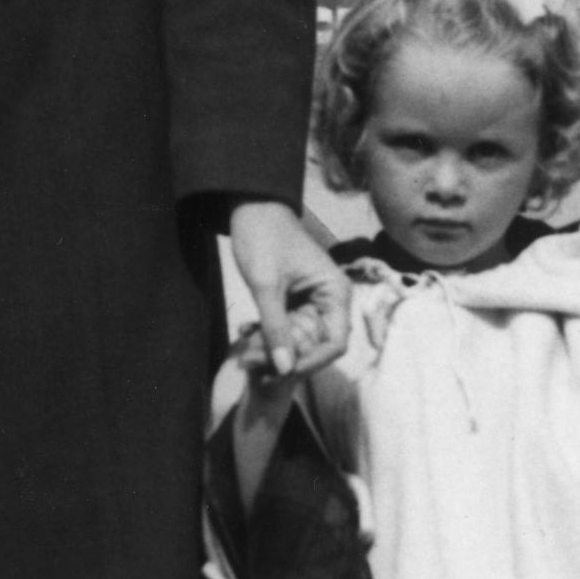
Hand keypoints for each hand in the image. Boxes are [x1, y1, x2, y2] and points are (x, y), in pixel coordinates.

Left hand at [228, 201, 348, 379]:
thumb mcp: (265, 285)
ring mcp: (313, 303)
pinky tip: (247, 338)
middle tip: (248, 360)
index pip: (335, 343)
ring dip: (273, 351)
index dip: (310, 362)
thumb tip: (284, 369)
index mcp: (336, 293)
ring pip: (298, 342)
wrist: (251, 208)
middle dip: (284, 358)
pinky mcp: (295, 303)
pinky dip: (269, 338)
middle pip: (315, 347)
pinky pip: (287, 331)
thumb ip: (275, 328)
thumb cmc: (263, 238)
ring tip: (243, 353)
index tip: (280, 371)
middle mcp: (331, 301)